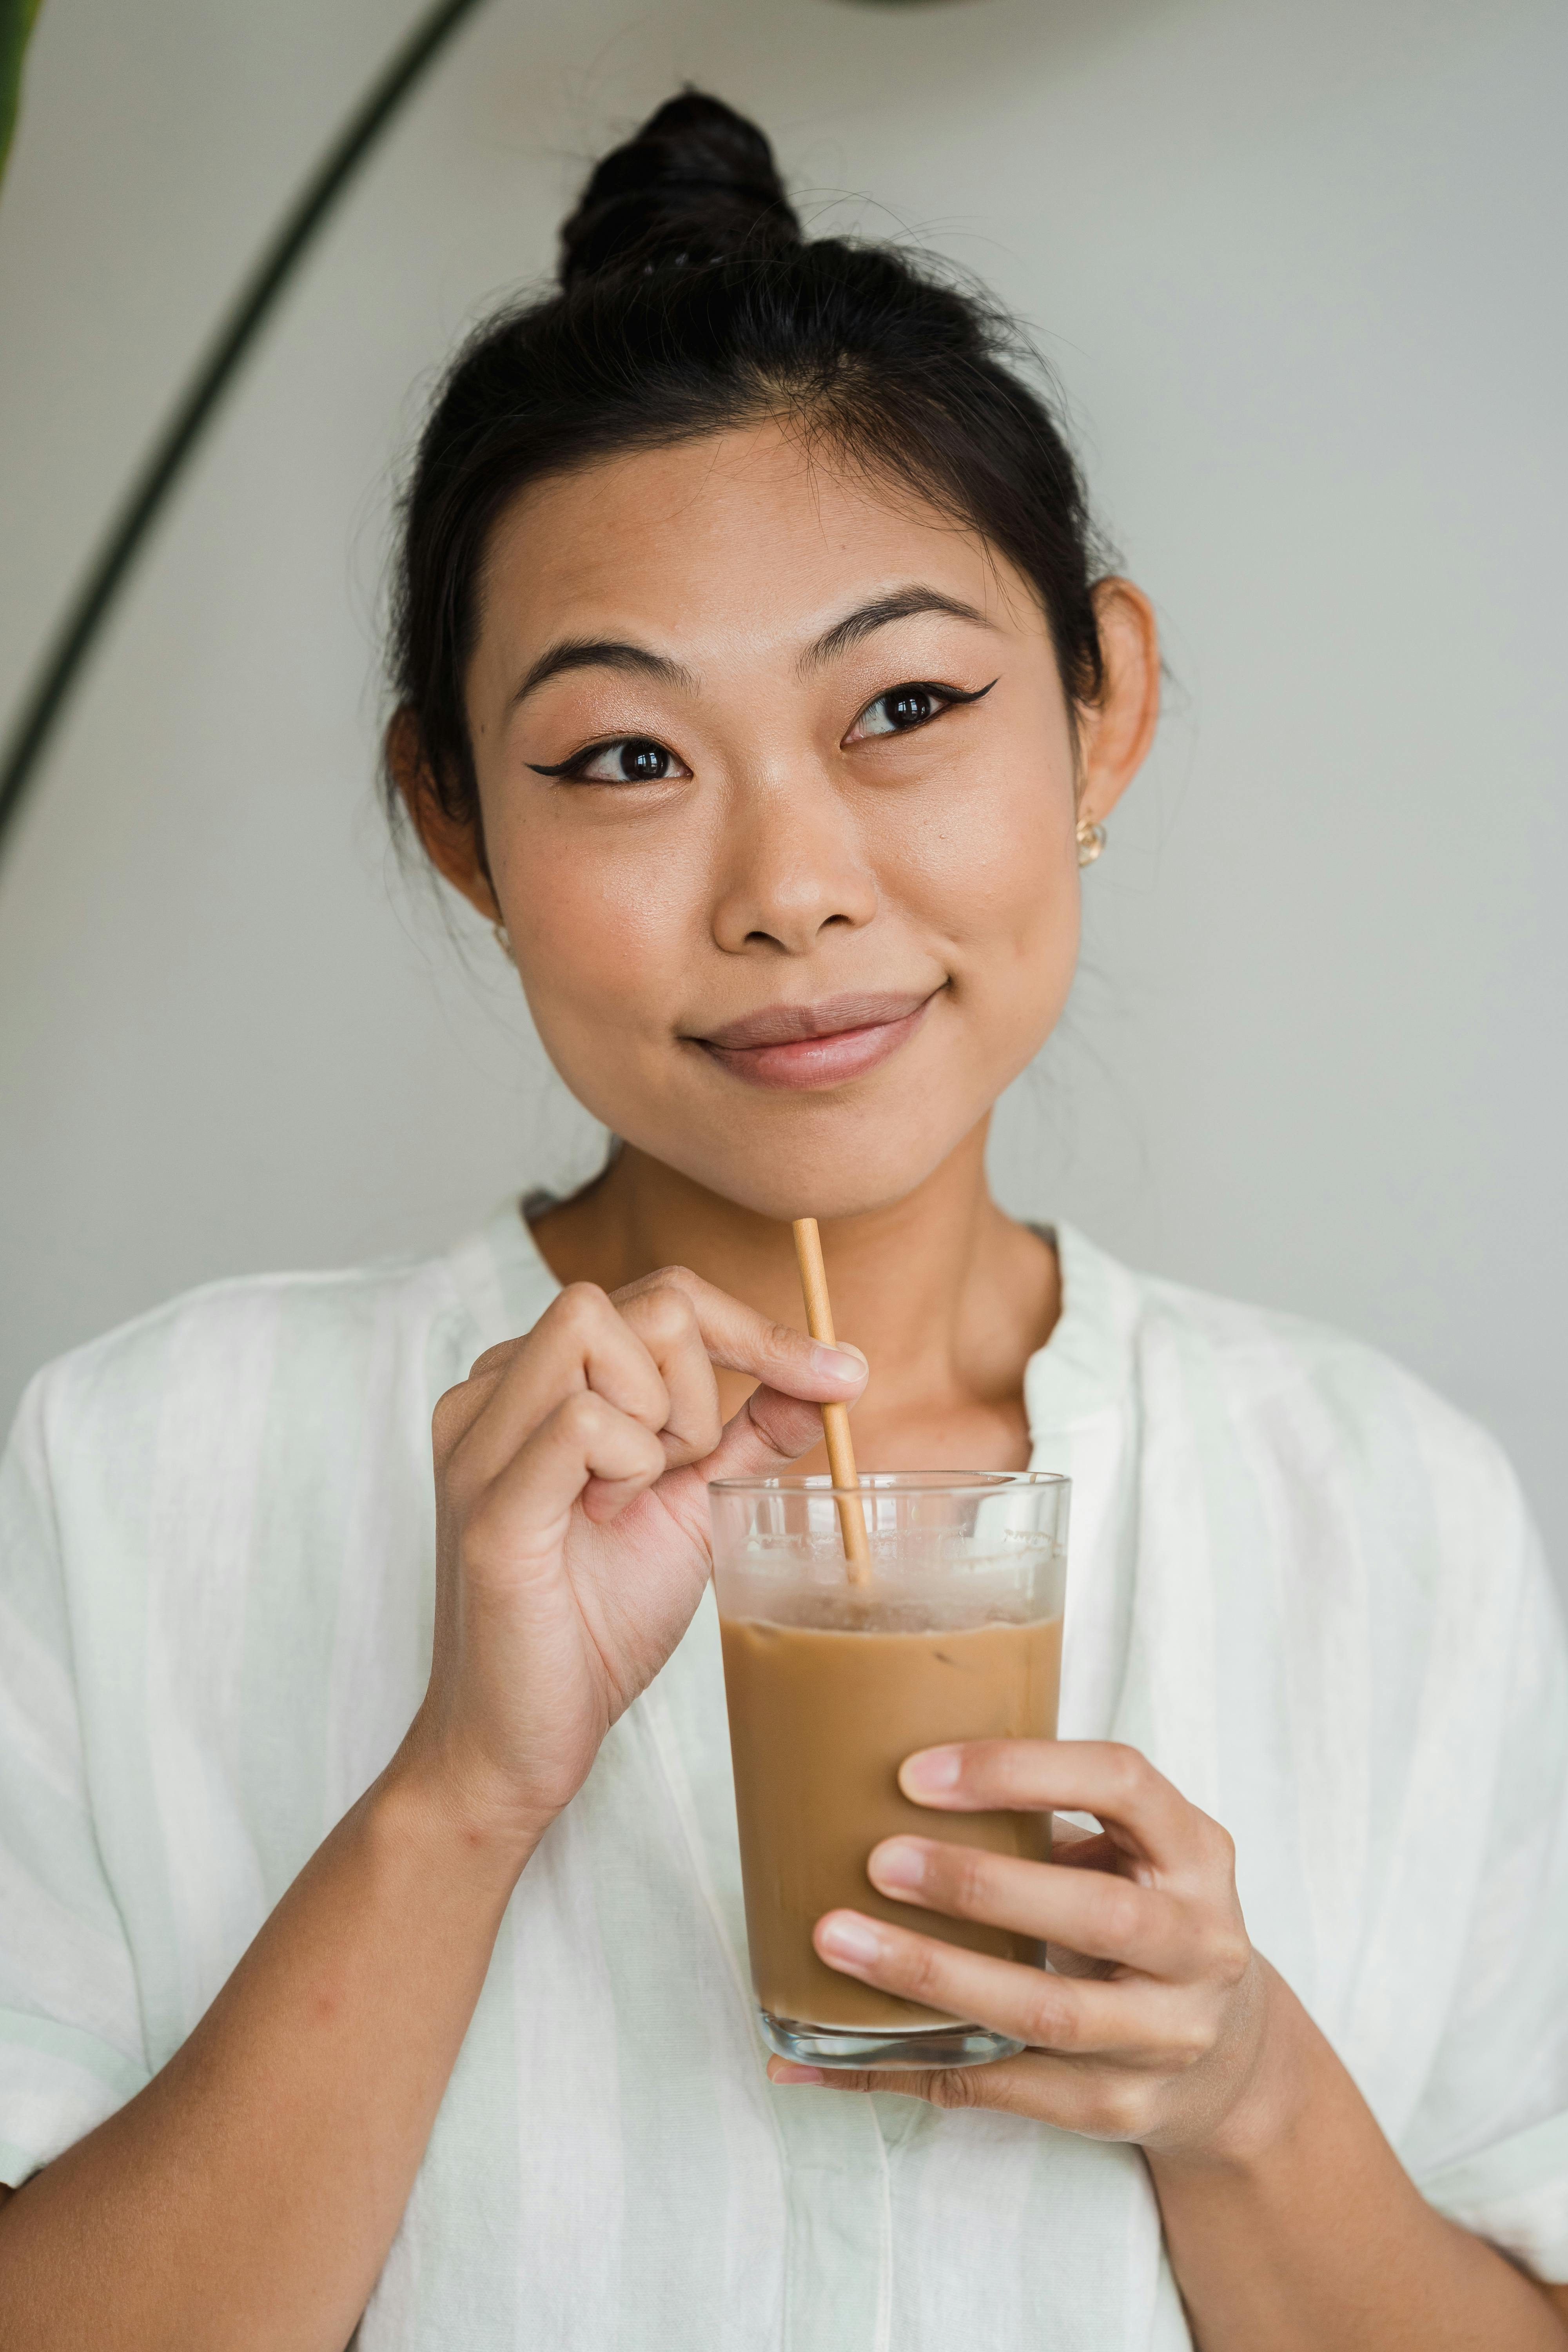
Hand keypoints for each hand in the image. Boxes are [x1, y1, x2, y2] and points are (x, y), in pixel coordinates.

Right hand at [401, 1269, 865, 1857]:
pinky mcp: (489, 1504)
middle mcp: (491, 1390)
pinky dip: (628, 1465)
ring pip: (599, 1331)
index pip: (661, 1295)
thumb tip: (828, 1374)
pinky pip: (584, 1420)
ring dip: (660, 1421)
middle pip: (643, 1301)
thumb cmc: (594, 1623)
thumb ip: (746, 1436)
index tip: (842, 1374)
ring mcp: (479, 1441)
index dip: (759, 1328)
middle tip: (674, 1476)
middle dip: (701, 1386)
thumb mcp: (691, 1509)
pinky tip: (603, 1519)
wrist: (520, 1739)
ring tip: (629, 1500)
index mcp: (533, 1382)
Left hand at [769, 1740, 1280, 2160]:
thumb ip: (1049, 1820)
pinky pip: (1004, 2088)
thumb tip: (889, 1783)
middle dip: (978, 1885)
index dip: (1020, 1770)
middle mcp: (1196, 1943)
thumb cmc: (1149, 1921)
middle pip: (1095, 1913)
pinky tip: (828, 2054)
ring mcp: (1166, 2035)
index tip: (915, 1774)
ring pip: (1047, 2013)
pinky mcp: (1122, 2109)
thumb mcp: (1135, 1854)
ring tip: (841, 1944)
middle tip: (877, 1861)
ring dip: (935, 1977)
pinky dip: (911, 2067)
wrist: (1235, 2062)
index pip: (1121, 1784)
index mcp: (1194, 1852)